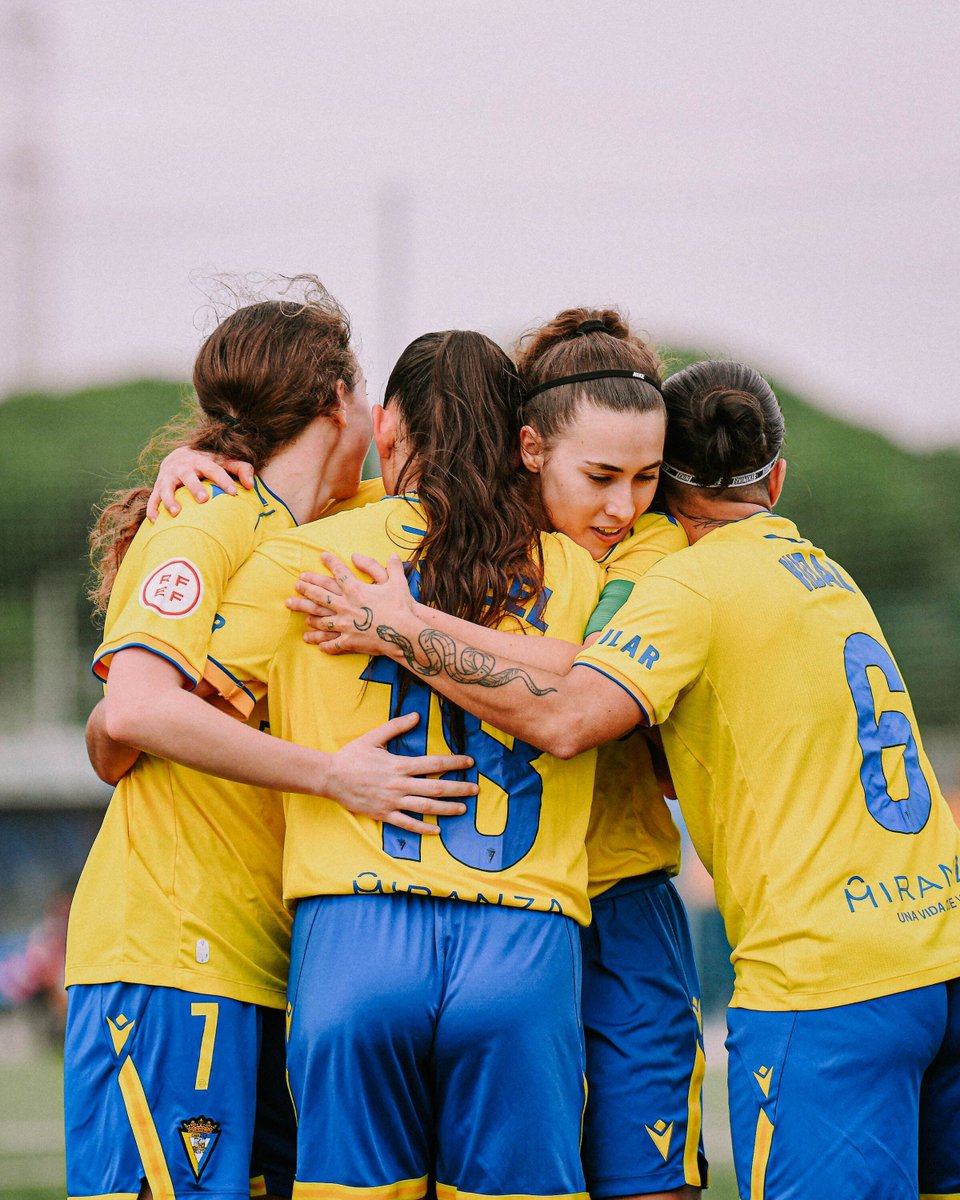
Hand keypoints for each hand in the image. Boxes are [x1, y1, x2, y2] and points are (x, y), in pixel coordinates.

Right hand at [146, 447, 255, 520]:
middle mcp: (182, 467)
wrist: (178, 455)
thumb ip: (241, 469)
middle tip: (204, 500)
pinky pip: (153, 498)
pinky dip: (152, 509)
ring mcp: (168, 477)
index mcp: (200, 460)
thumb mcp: (223, 461)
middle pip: (188, 476)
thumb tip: (252, 485)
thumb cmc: (207, 463)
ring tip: (176, 513)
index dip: (224, 480)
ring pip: (166, 488)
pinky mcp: (158, 487)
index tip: (234, 493)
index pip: (214, 469)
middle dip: (195, 487)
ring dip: (170, 500)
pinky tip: (156, 521)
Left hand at [285, 552, 415, 654]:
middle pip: (320, 595)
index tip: (322, 556)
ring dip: (308, 614)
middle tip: (296, 585)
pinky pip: (332, 643)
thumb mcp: (399, 582)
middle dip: (307, 588)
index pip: (339, 572)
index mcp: (355, 590)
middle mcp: (345, 605)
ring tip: (298, 612)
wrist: (403, 633)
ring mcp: (344, 624)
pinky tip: (317, 644)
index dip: (331, 562)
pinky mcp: (349, 641)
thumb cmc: (401, 607)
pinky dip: (324, 643)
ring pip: (321, 619)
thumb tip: (393, 554)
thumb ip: (393, 567)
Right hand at [325, 712, 475, 833]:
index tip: (470, 762)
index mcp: (399, 765)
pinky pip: (407, 824)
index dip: (454, 763)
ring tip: (463, 809)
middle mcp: (399, 785)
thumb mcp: (373, 737)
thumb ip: (396, 727)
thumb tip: (417, 715)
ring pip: (425, 808)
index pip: (433, 764)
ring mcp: (391, 802)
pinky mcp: (383, 815)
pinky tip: (437, 830)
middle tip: (476, 789)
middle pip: (435, 788)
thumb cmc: (352, 756)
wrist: (329, 777)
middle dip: (458, 788)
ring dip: (446, 809)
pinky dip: (423, 828)